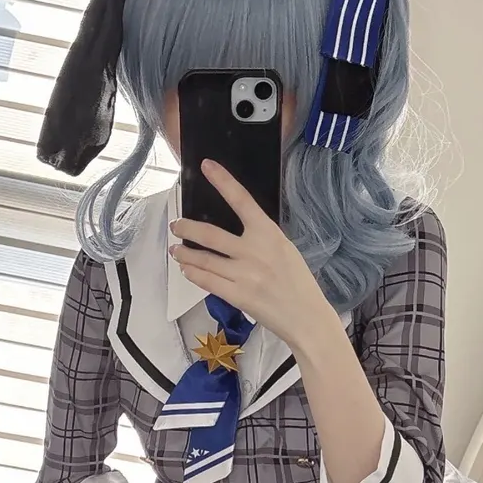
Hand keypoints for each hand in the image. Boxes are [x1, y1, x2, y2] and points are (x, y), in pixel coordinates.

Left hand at [169, 160, 342, 354]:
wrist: (306, 316)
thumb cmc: (298, 282)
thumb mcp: (284, 250)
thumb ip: (260, 238)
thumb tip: (235, 232)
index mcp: (269, 233)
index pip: (241, 200)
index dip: (222, 180)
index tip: (206, 165)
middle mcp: (254, 250)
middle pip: (210, 234)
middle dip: (187, 229)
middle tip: (176, 226)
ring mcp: (244, 274)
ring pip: (204, 260)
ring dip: (185, 254)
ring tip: (176, 250)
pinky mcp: (237, 296)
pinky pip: (207, 282)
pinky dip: (193, 274)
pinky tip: (188, 270)